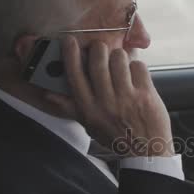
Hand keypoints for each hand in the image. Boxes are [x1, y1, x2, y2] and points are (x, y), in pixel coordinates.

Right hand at [47, 37, 173, 156]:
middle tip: (100, 49)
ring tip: (120, 65)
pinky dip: (137, 68)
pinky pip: (139, 66)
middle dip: (98, 48)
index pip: (74, 75)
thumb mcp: (90, 125)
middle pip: (98, 60)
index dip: (70, 54)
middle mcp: (106, 102)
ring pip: (119, 58)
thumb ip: (70, 107)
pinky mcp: (146, 95)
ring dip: (120, 57)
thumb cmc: (117, 137)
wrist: (146, 152)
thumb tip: (47, 94)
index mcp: (89, 109)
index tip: (69, 41)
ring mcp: (127, 98)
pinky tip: (136, 77)